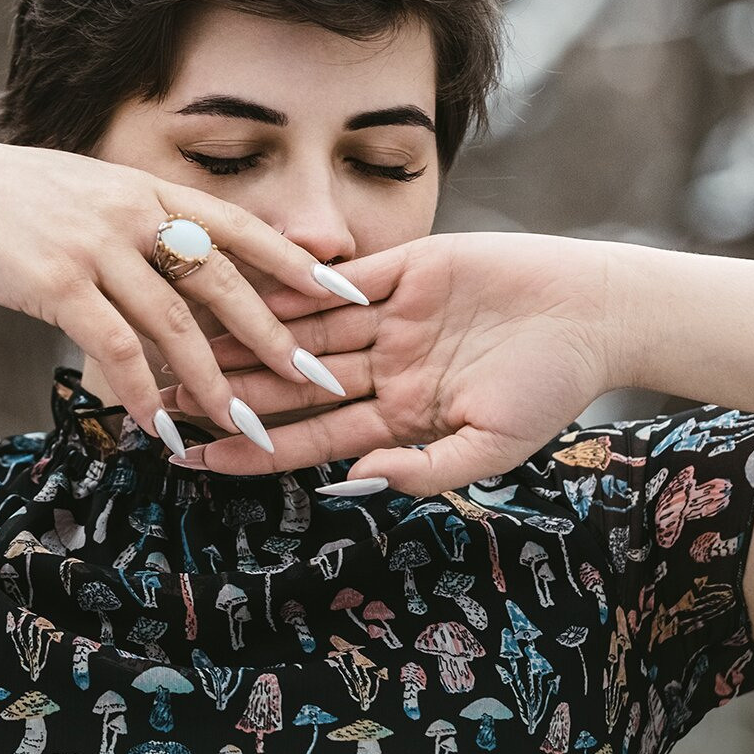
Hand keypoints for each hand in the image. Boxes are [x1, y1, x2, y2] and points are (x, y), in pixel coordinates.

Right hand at [0, 131, 367, 439]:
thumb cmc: (3, 198)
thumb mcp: (84, 192)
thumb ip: (136, 223)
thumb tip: (177, 268)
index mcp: (147, 187)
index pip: (242, 226)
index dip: (297, 263)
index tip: (346, 295)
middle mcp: (133, 211)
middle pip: (226, 280)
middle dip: (277, 338)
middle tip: (320, 381)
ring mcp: (96, 246)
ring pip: (177, 324)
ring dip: (216, 383)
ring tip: (249, 426)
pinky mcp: (55, 284)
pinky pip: (115, 349)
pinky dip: (143, 394)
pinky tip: (160, 429)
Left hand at [160, 232, 630, 493]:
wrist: (595, 313)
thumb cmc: (552, 389)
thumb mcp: (491, 446)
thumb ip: (423, 470)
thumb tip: (354, 485)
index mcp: (397, 417)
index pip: (306, 437)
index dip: (248, 447)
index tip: (189, 456)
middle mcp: (382, 368)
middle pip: (288, 382)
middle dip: (226, 388)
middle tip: (158, 392)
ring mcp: (390, 317)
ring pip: (301, 328)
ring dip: (244, 332)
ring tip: (179, 336)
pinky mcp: (406, 269)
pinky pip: (338, 278)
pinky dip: (291, 282)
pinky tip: (239, 283)